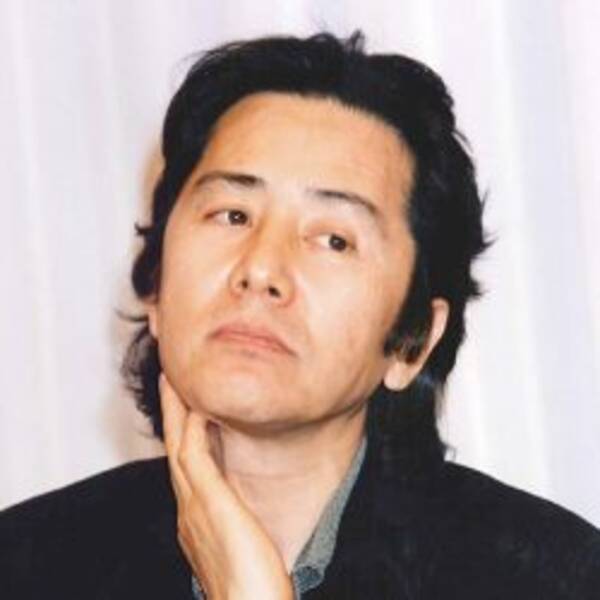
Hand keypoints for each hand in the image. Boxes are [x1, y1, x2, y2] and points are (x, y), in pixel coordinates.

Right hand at [159, 373, 293, 599]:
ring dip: (176, 410)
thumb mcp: (239, 544)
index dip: (182, 432)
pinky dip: (196, 428)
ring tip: (175, 381)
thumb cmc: (253, 587)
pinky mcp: (208, 504)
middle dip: (171, 412)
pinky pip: (195, 455)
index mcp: (195, 516)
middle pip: (174, 447)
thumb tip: (239, 507)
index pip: (185, 463)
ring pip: (179, 444)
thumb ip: (233, 522)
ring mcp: (194, 505)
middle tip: (169, 380)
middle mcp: (188, 507)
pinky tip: (202, 407)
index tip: (186, 407)